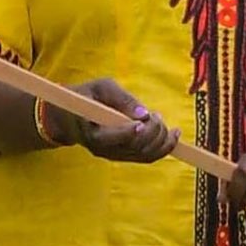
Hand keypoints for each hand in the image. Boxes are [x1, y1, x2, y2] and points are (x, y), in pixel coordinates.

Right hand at [43, 77, 179, 164]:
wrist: (71, 117)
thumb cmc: (86, 96)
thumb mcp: (100, 87)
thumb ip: (121, 98)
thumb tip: (144, 113)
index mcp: (92, 132)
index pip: (112, 139)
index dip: (131, 131)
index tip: (145, 119)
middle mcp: (103, 149)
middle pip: (134, 147)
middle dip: (152, 131)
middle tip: (156, 115)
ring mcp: (114, 155)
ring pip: (145, 155)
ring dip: (162, 139)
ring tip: (162, 121)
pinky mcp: (124, 156)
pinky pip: (148, 157)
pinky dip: (164, 148)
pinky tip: (174, 135)